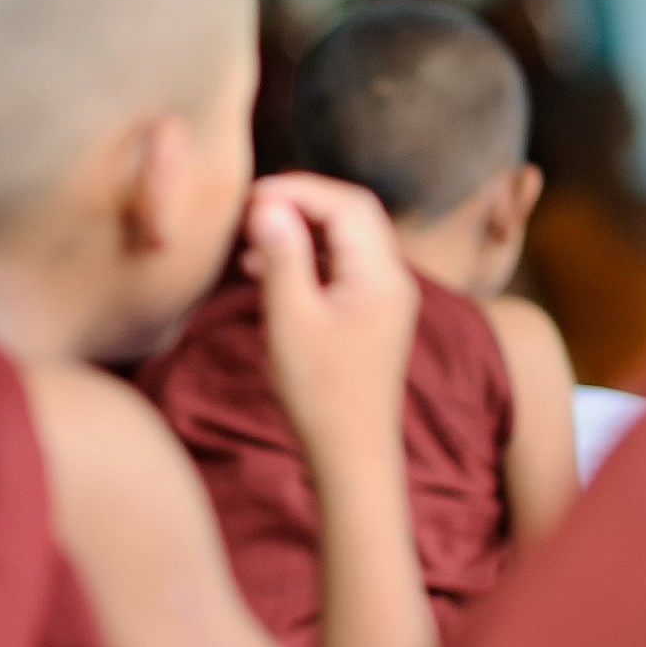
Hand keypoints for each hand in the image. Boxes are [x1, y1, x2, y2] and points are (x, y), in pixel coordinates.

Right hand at [242, 173, 417, 463]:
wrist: (352, 455)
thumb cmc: (320, 395)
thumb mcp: (290, 321)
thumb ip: (282, 258)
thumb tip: (269, 208)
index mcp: (381, 275)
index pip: (345, 204)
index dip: (297, 190)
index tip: (251, 198)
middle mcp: (394, 279)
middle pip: (351, 214)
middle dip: (301, 204)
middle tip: (252, 212)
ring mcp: (387, 297)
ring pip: (346, 240)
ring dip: (302, 231)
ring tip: (252, 244)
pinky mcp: (373, 315)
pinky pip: (343, 268)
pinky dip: (309, 259)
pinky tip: (270, 272)